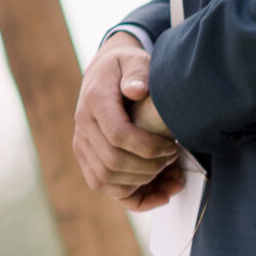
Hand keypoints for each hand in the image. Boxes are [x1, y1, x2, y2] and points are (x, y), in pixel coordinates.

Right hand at [74, 33, 181, 201]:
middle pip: (112, 162)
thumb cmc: (125, 66)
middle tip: (173, 158)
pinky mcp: (87, 158)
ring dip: (142, 183)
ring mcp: (82, 145)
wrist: (104, 72)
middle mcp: (83, 126)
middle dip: (149, 167)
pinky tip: (158, 193)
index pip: (118, 135)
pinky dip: (132, 196)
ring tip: (169, 174)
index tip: (172, 147)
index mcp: (95, 101)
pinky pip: (103, 186)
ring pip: (106, 180)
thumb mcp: (133, 59)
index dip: (148, 148)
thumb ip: (137, 71)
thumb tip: (137, 90)